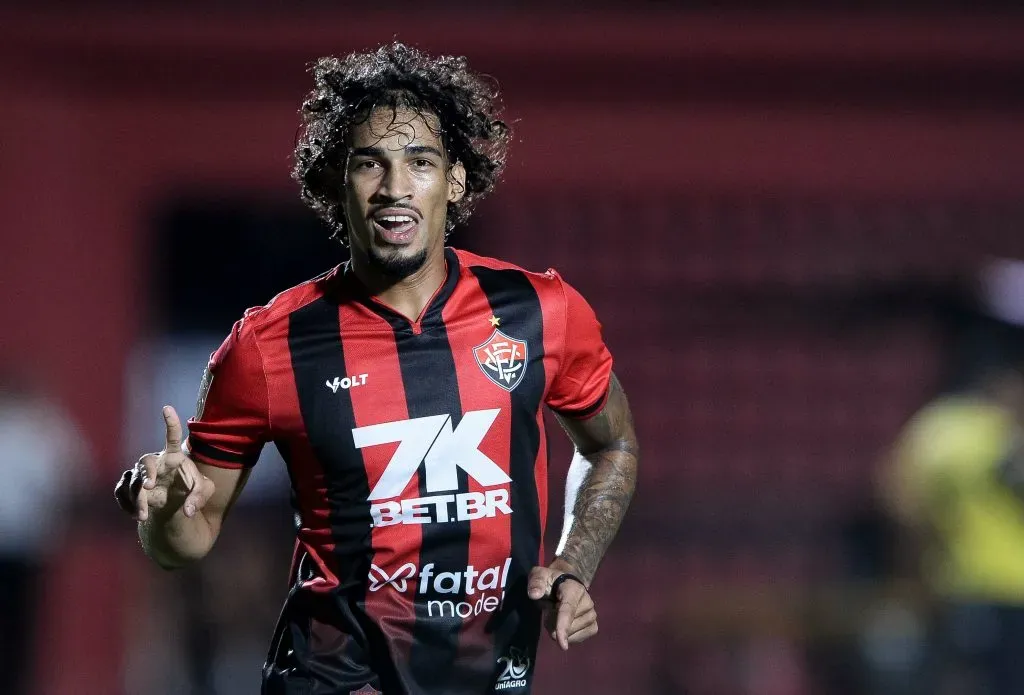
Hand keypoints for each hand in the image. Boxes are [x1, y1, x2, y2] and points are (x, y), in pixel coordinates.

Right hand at [114, 406, 214, 521]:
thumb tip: (188, 511)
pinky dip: (128, 505)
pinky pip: (122, 492)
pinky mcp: (131, 487)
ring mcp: (141, 474)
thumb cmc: (191, 489)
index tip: (167, 408)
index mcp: (174, 456)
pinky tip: (138, 515)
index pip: (172, 437)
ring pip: (131, 480)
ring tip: (143, 514)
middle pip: (145, 461)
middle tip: (148, 486)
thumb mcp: (203, 492)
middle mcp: (156, 462)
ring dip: (136, 497)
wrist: (175, 503)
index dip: (170, 422)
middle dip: (145, 473)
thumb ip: (199, 498)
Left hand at [527, 562, 597, 649]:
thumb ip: (536, 583)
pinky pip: (580, 638)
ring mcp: (592, 614)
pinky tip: (564, 627)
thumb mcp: (539, 575)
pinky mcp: (593, 625)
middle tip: (549, 609)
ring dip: (560, 631)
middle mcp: (588, 602)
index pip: (568, 610)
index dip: (564, 626)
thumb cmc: (550, 581)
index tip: (561, 644)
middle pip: (568, 626)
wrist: (564, 583)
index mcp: (574, 589)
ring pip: (573, 634)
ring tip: (556, 615)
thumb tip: (534, 595)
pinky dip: (569, 637)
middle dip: (553, 624)